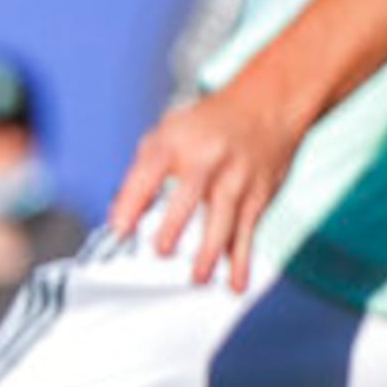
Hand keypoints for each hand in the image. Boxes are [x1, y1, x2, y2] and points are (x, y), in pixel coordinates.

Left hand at [104, 77, 307, 292]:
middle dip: (174, 226)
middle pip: (189, 196)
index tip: (119, 230)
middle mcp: (207, 159)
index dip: (132, 201)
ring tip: (196, 277)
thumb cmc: (208, 124)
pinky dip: (242, 260)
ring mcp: (236, 178)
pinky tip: (235, 282)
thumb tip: (121, 217)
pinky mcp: (259, 195)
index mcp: (175, 142)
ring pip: (223, 219)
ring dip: (210, 252)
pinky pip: (248, 231)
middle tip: (161, 252)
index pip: (148, 172)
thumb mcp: (167, 133)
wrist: (268, 104)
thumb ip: (142, 174)